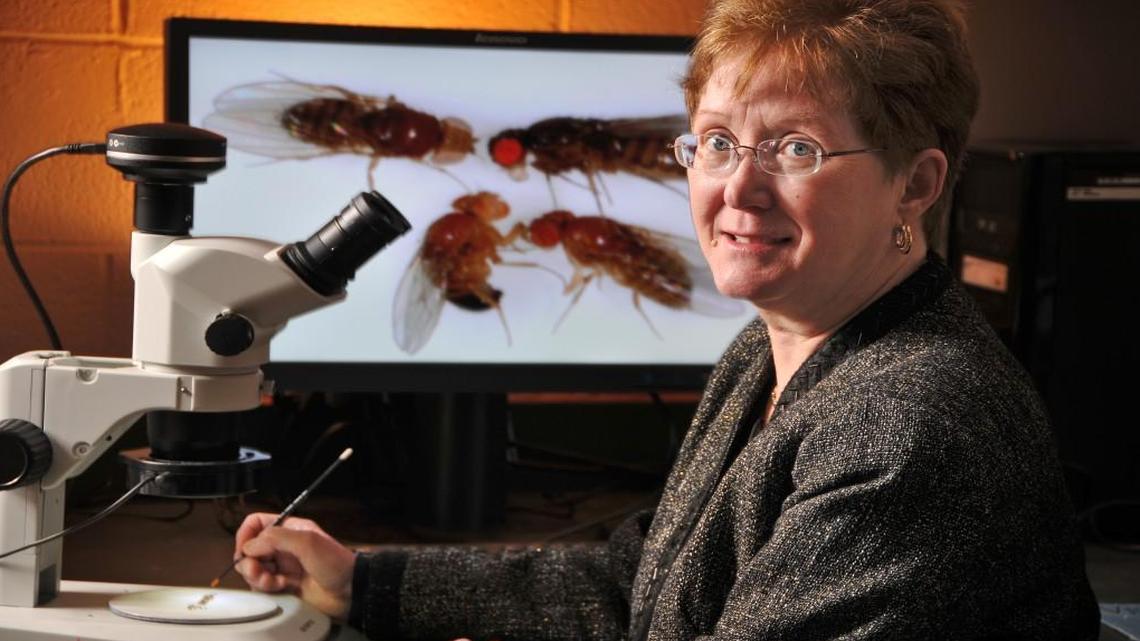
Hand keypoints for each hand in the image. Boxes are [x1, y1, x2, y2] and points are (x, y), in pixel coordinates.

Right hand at [234, 512, 355, 619]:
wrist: (349, 591)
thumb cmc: (334, 562)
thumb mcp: (307, 542)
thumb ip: (276, 538)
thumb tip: (248, 547)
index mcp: (289, 529)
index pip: (257, 523)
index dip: (246, 535)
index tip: (244, 550)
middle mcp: (283, 546)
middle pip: (251, 549)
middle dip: (249, 561)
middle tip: (257, 571)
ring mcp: (282, 566)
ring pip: (253, 569)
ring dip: (256, 576)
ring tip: (272, 582)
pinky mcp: (282, 585)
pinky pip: (262, 585)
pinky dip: (266, 587)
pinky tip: (282, 587)